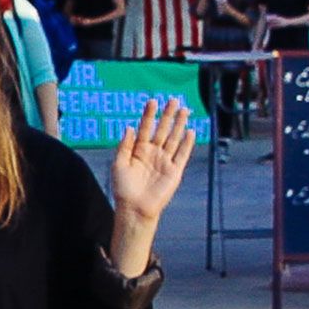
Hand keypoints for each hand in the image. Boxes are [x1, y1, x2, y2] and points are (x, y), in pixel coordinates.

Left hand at [110, 98, 193, 235]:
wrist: (135, 209)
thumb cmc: (123, 189)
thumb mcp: (118, 164)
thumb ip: (124, 146)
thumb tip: (129, 127)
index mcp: (138, 150)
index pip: (145, 128)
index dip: (149, 115)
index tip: (152, 101)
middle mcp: (153, 153)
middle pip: (162, 130)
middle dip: (167, 115)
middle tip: (173, 100)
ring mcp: (165, 161)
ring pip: (174, 139)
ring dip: (179, 124)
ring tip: (184, 109)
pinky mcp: (174, 172)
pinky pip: (182, 155)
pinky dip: (187, 143)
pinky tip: (190, 131)